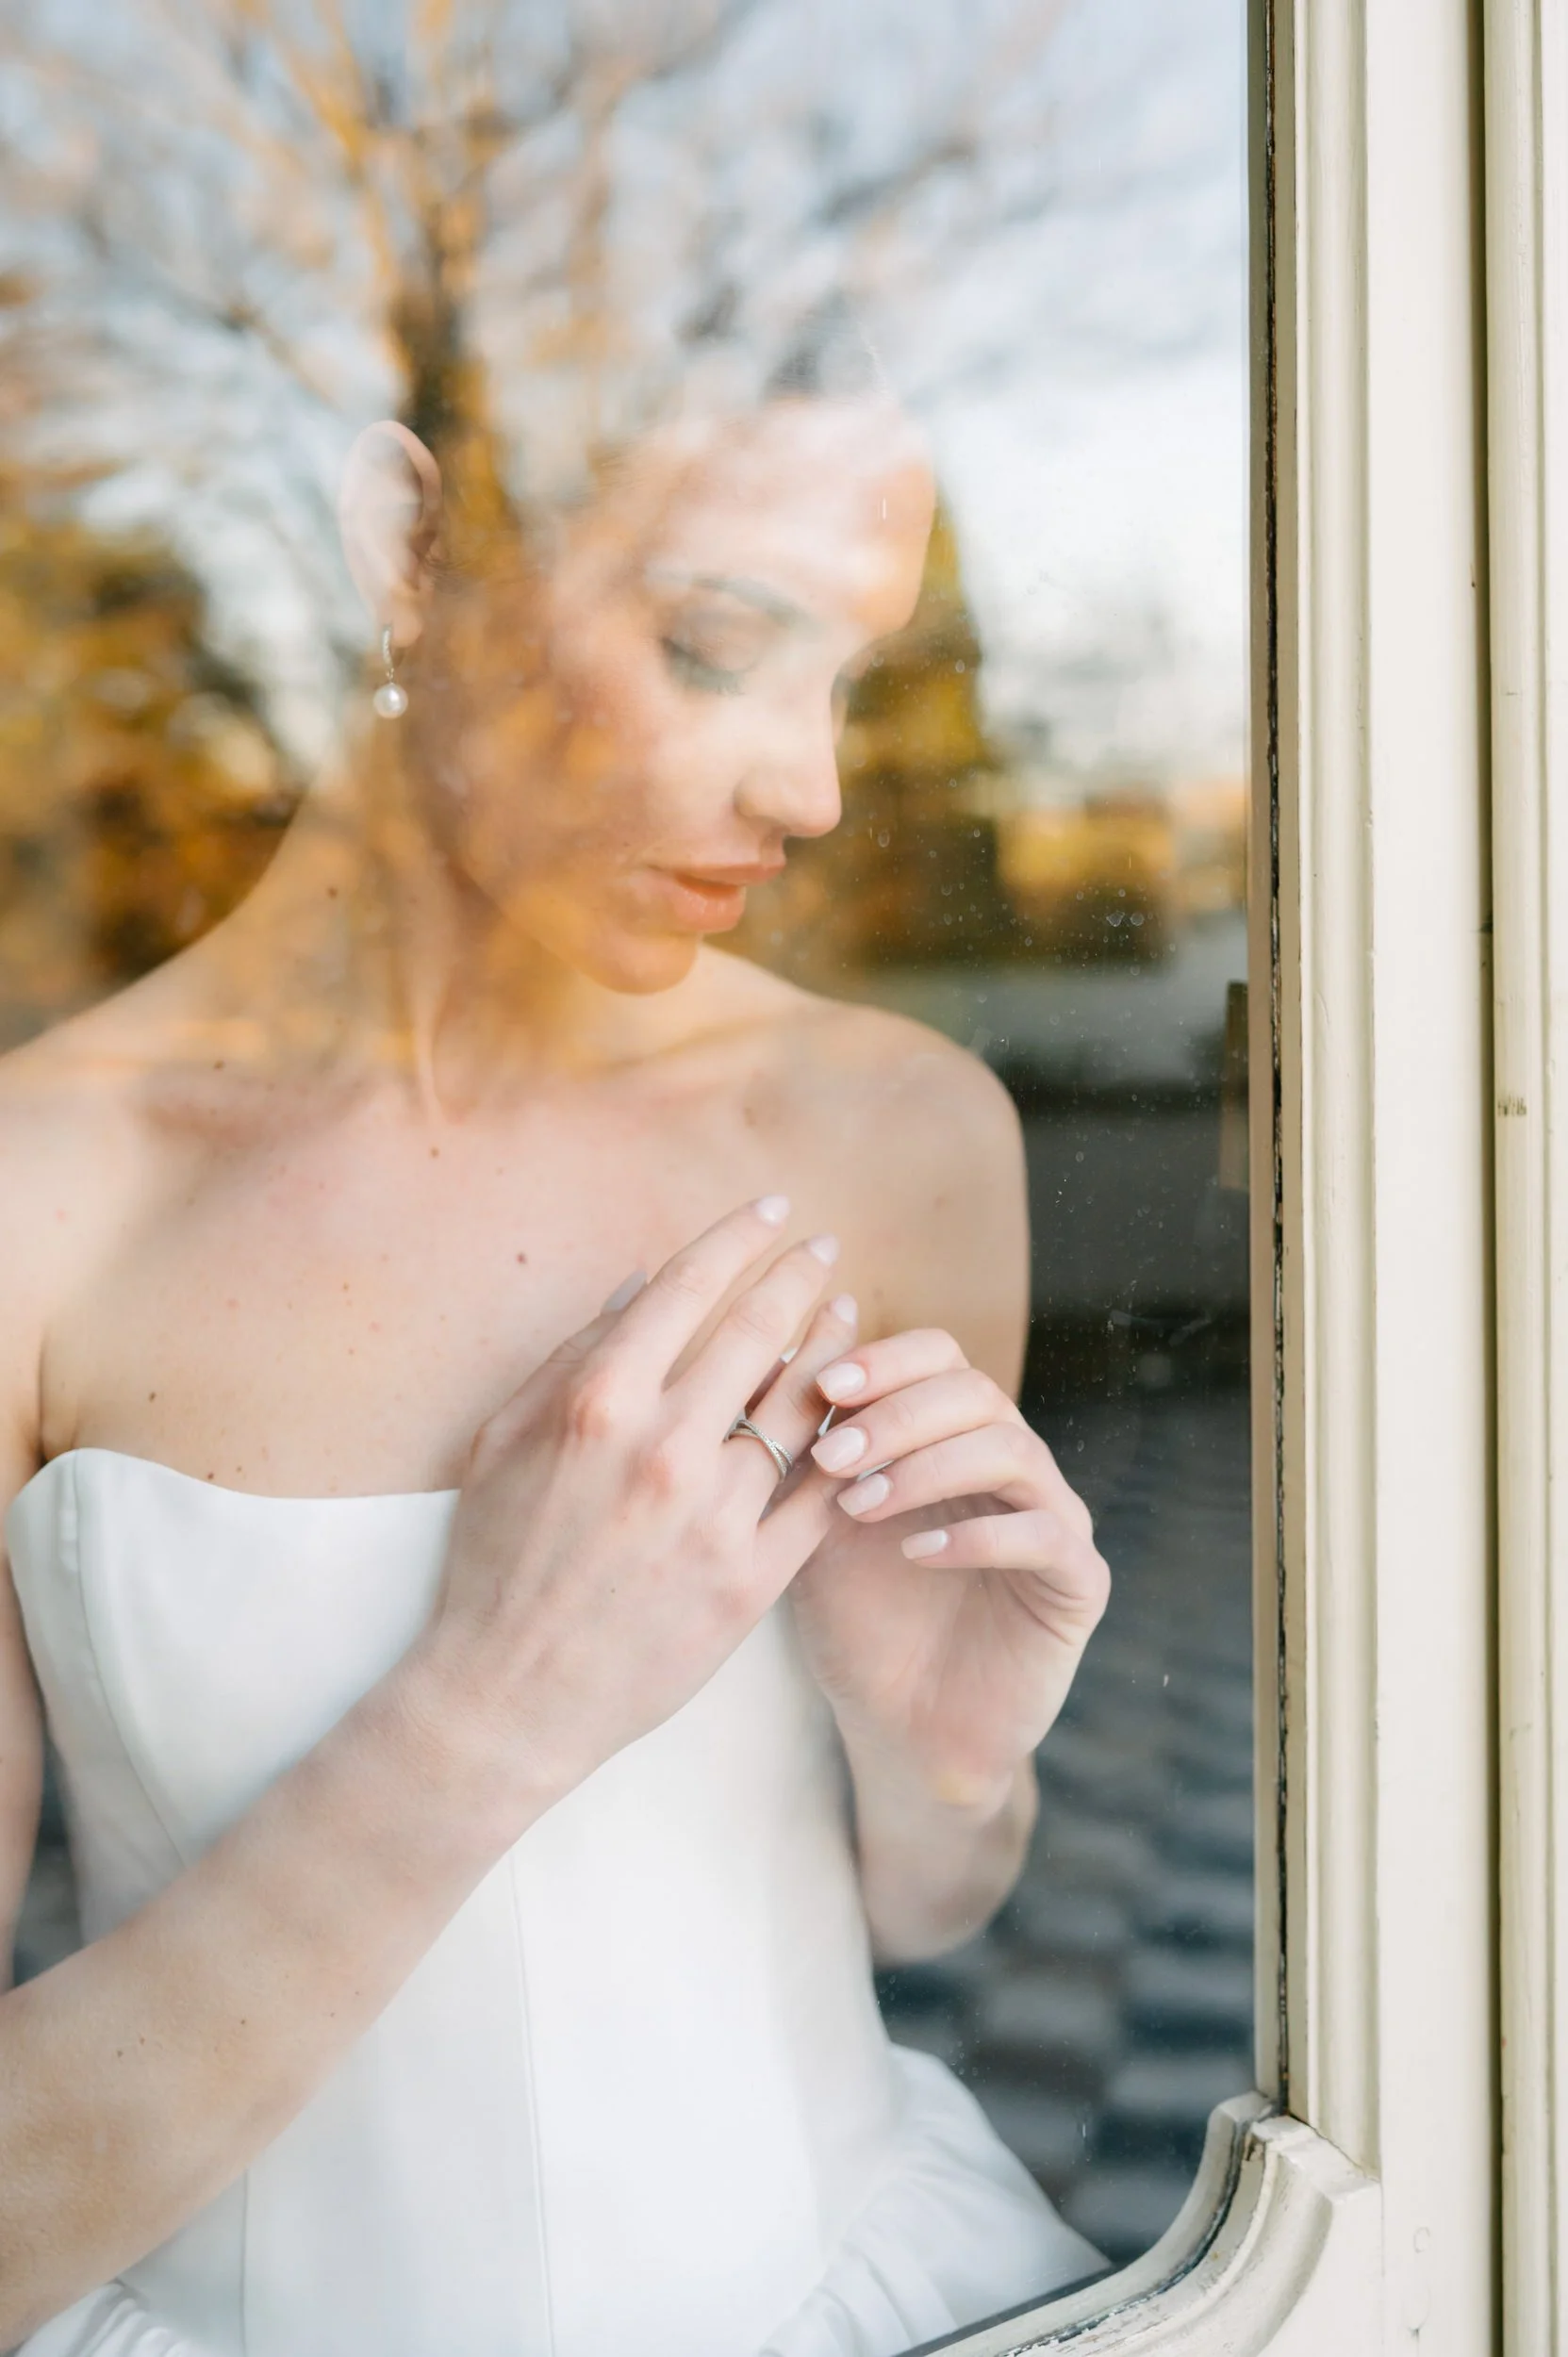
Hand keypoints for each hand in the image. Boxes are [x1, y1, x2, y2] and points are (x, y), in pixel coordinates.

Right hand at [403, 1198, 858, 1821]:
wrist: (508, 1696)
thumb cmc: (494, 1560)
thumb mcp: (502, 1440)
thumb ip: (571, 1355)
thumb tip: (637, 1283)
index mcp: (598, 1404)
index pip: (689, 1288)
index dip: (741, 1238)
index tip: (777, 1210)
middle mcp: (664, 1449)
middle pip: (760, 1334)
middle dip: (802, 1278)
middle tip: (829, 1250)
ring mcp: (714, 1518)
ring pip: (803, 1409)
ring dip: (834, 1353)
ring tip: (850, 1319)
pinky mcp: (751, 1581)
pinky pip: (820, 1498)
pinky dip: (846, 1449)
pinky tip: (859, 1418)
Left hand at [789, 1330, 1110, 1807]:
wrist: (900, 1729)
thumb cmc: (856, 1619)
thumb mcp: (811, 1525)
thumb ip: (801, 1449)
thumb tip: (768, 1354)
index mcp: (954, 1435)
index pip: (939, 1355)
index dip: (886, 1360)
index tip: (824, 1388)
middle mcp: (1012, 1463)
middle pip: (975, 1391)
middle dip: (897, 1416)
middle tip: (832, 1458)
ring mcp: (1053, 1518)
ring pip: (1012, 1449)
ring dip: (927, 1467)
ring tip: (859, 1505)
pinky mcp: (1079, 1582)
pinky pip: (1046, 1533)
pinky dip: (979, 1535)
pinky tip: (917, 1553)